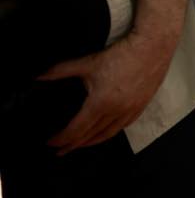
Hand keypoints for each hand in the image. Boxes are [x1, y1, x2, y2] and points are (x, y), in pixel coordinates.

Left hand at [40, 32, 174, 152]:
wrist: (153, 46)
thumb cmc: (121, 54)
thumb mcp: (88, 62)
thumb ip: (61, 70)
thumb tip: (38, 75)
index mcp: (100, 103)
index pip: (77, 129)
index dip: (62, 138)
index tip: (51, 142)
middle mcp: (116, 112)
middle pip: (91, 136)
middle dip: (73, 144)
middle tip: (61, 150)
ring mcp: (131, 110)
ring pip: (108, 134)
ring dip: (92, 142)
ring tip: (80, 145)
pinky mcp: (141, 106)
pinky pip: (123, 126)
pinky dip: (110, 132)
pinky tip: (105, 131)